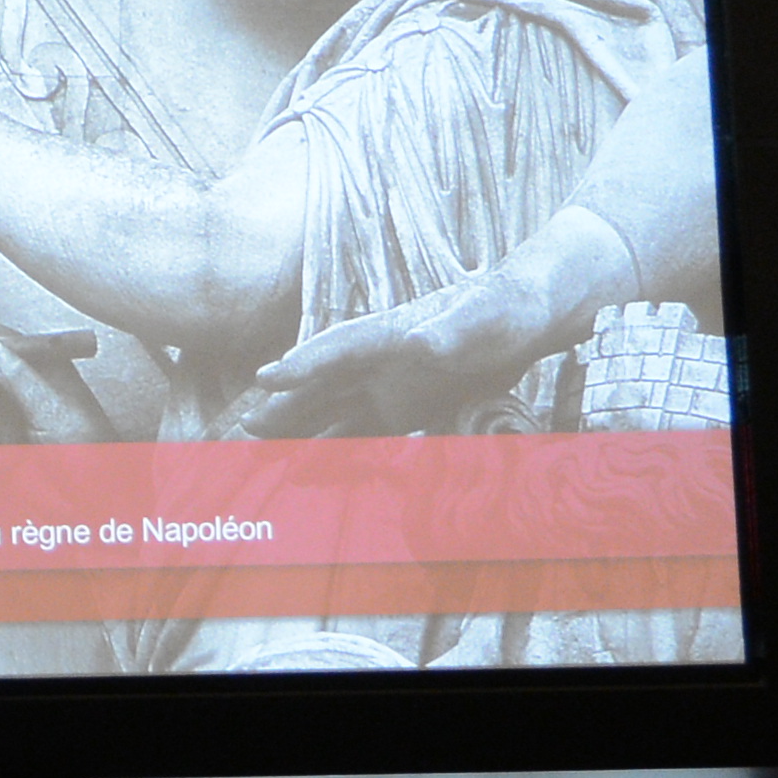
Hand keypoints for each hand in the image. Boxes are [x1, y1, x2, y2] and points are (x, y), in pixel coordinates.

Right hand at [233, 297, 525, 439]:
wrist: (531, 314)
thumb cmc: (508, 308)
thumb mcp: (486, 317)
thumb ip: (452, 331)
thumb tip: (420, 341)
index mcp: (393, 332)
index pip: (340, 347)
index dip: (303, 362)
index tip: (265, 378)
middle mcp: (382, 358)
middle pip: (325, 382)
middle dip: (287, 403)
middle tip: (246, 427)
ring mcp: (391, 383)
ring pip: (336, 408)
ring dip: (304, 429)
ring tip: (267, 452)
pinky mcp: (407, 405)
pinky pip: (364, 431)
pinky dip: (340, 449)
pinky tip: (319, 469)